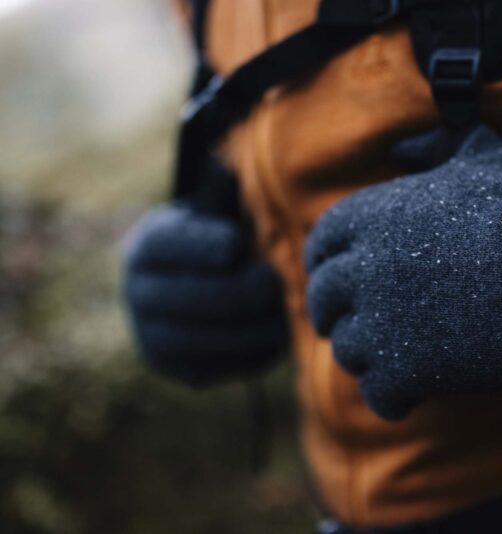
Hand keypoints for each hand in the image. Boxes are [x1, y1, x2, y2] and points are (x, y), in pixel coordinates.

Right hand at [123, 203, 287, 385]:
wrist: (198, 283)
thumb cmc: (220, 236)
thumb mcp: (216, 210)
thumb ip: (225, 199)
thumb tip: (234, 175)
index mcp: (147, 247)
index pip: (165, 245)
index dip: (200, 245)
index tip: (236, 241)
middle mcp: (138, 293)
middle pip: (188, 298)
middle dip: (237, 291)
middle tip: (273, 282)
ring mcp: (153, 336)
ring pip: (203, 339)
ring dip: (249, 328)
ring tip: (283, 313)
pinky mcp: (180, 369)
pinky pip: (217, 368)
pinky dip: (250, 354)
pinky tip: (275, 336)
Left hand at [305, 126, 501, 419]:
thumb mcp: (483, 156)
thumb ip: (438, 141)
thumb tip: (402, 147)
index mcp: (372, 216)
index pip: (320, 246)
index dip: (328, 267)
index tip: (346, 283)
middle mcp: (364, 267)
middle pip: (323, 302)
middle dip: (338, 315)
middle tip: (368, 326)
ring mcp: (381, 321)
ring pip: (349, 351)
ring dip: (372, 358)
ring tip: (402, 358)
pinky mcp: (406, 370)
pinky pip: (378, 395)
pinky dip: (395, 398)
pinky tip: (416, 392)